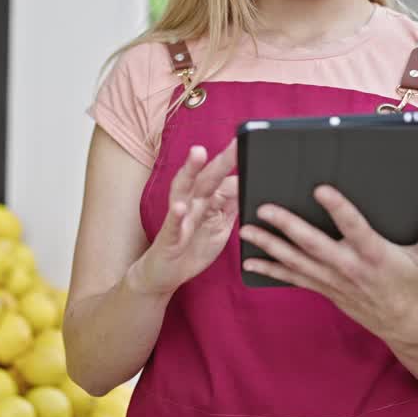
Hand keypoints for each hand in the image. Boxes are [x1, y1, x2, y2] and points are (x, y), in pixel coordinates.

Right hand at [128, 141, 237, 296]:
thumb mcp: (219, 225)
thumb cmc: (193, 246)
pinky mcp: (169, 237)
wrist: (166, 273)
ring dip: (190, 171)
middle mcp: (191, 203)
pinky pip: (173, 225)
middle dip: (221, 160)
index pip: (223, 178)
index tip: (251, 145)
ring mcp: (179, 218)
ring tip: (198, 153)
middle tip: (236, 143)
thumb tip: (247, 184)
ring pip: (183, 190)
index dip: (235, 164)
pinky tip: (180, 207)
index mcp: (206, 200)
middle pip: (206, 177)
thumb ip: (231, 205)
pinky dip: (176, 216)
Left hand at [239, 165, 417, 344]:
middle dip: (287, 225)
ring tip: (246, 230)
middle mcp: (349, 266)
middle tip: (265, 208)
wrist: (404, 325)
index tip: (320, 189)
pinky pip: (293, 278)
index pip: (354, 227)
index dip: (337, 209)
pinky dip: (271, 269)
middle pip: (313, 243)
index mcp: (374, 254)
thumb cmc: (415, 283)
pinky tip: (249, 260)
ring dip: (269, 245)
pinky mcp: (324, 288)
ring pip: (296, 261)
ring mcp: (333, 280)